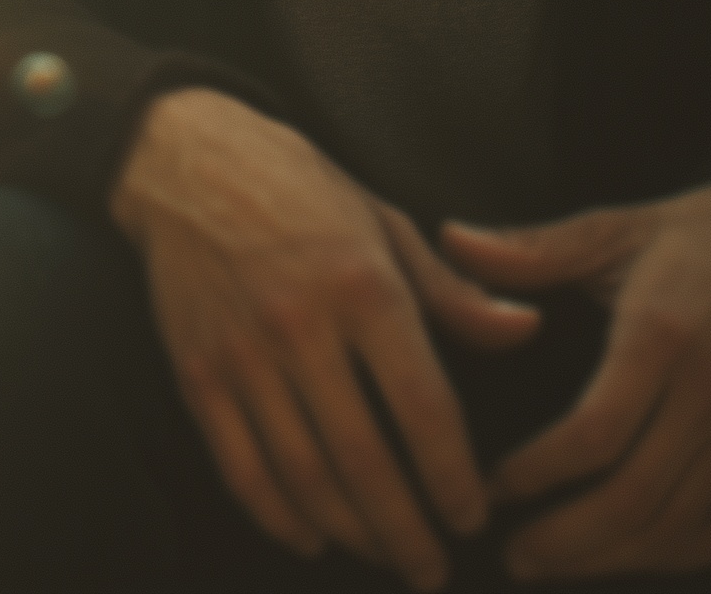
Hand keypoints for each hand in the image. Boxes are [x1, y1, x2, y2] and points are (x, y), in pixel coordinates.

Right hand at [112, 88, 540, 588]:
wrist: (185, 159)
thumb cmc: (298, 187)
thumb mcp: (384, 222)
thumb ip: (452, 291)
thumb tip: (525, 332)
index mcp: (362, 284)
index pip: (423, 408)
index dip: (453, 478)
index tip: (471, 517)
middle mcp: (302, 325)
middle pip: (366, 461)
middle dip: (407, 532)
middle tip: (432, 572)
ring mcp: (244, 354)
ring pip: (306, 477)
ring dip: (352, 534)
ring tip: (384, 558)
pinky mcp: (197, 373)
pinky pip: (242, 469)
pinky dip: (279, 516)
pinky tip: (310, 536)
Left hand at [442, 183, 710, 577]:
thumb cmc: (688, 242)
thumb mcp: (612, 232)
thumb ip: (532, 250)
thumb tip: (451, 240)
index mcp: (661, 335)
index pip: (596, 432)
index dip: (540, 474)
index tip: (491, 488)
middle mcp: (709, 393)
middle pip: (635, 497)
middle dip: (567, 540)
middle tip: (513, 555)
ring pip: (678, 527)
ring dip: (612, 559)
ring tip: (552, 564)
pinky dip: (670, 556)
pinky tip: (626, 556)